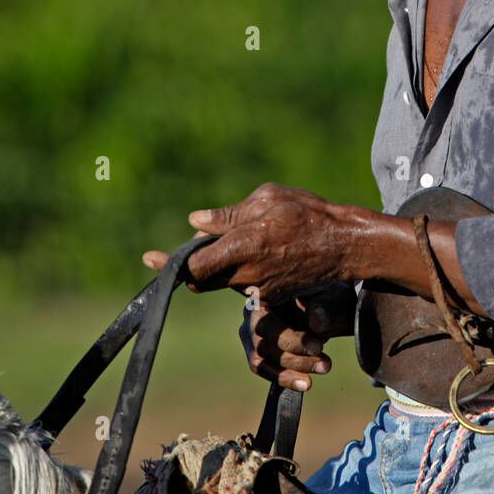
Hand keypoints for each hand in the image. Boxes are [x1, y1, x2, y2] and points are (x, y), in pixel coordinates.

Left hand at [143, 182, 351, 299]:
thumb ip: (229, 215)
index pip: (195, 264)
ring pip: (224, 277)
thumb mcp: (267, 199)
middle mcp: (247, 273)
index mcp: (244, 246)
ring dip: (220, 261)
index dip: (170, 263)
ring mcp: (259, 288)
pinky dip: (241, 267)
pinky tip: (263, 247)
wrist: (345, 245)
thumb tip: (196, 222)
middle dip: (194, 261)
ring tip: (246, 234)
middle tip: (194, 242)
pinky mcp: (271, 294)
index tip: (148, 258)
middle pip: (204, 276)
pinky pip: (244, 281)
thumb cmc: (308, 213)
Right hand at [239, 284, 356, 390]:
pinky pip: (264, 368)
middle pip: (262, 341)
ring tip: (322, 369)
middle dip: (295, 356)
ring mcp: (251, 332)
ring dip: (292, 369)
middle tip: (326, 363)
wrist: (329, 305)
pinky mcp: (258, 350)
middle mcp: (251, 310)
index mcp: (265, 290)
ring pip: (260, 357)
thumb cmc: (329, 295)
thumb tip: (316, 322)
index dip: (290, 338)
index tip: (318, 346)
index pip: (267, 320)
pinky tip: (305, 384)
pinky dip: (285, 377)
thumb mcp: (334, 295)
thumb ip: (326, 307)